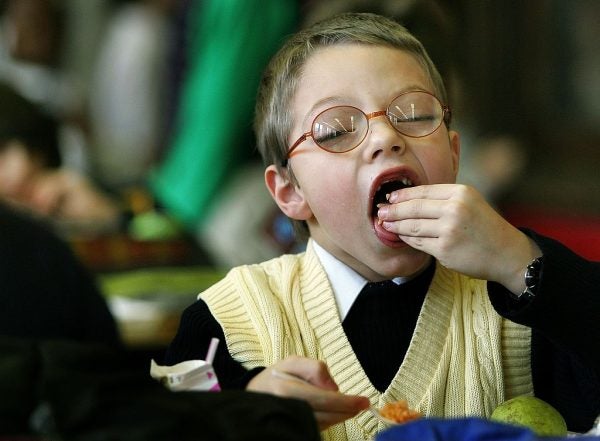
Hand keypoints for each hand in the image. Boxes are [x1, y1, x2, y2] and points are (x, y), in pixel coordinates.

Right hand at [247, 355, 369, 429]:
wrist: (253, 395)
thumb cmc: (276, 376)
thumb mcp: (292, 362)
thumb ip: (314, 368)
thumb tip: (333, 387)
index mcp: (286, 389)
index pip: (323, 399)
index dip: (346, 402)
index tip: (363, 401)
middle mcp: (286, 409)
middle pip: (325, 415)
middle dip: (347, 411)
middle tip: (362, 405)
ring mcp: (289, 423)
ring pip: (322, 424)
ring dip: (339, 416)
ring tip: (349, 407)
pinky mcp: (291, 430)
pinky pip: (316, 428)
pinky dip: (329, 420)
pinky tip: (334, 412)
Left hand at [377, 184, 540, 292]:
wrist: (507, 253)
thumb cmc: (485, 227)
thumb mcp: (470, 202)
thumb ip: (444, 198)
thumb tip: (408, 198)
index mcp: (461, 193)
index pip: (423, 191)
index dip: (402, 195)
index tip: (390, 197)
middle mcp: (455, 209)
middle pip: (414, 208)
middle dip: (393, 210)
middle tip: (380, 211)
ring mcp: (449, 230)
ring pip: (412, 226)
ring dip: (395, 225)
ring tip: (384, 223)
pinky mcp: (445, 250)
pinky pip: (418, 242)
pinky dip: (406, 239)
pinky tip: (400, 236)